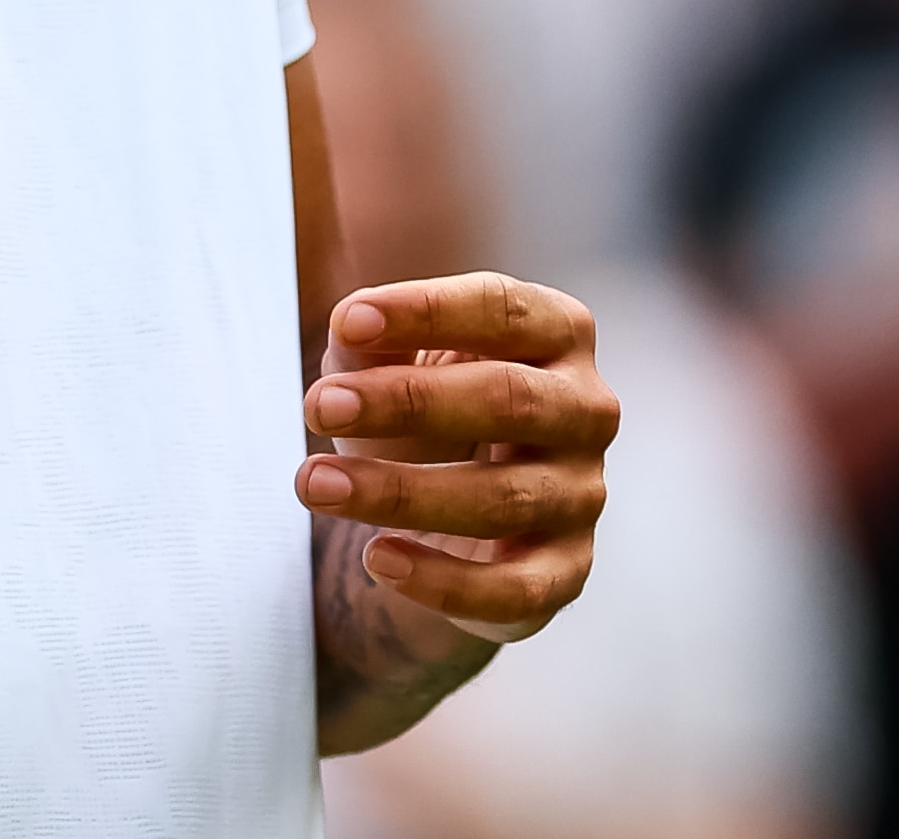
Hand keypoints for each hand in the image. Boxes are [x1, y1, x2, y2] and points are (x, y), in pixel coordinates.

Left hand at [298, 273, 615, 644]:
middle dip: (407, 401)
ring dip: (400, 493)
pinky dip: (443, 581)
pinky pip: (515, 589)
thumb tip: (350, 330)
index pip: (501, 309)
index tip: (347, 322)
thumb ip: (369, 341)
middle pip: (509, 399)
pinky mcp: (565, 570)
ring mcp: (581, 494)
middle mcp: (585, 410)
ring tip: (314, 484)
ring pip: (503, 499)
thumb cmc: (424, 410)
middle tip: (318, 407)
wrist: (449, 507)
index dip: (426, 311)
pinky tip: (377, 557)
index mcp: (555, 333)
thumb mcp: (391, 362)